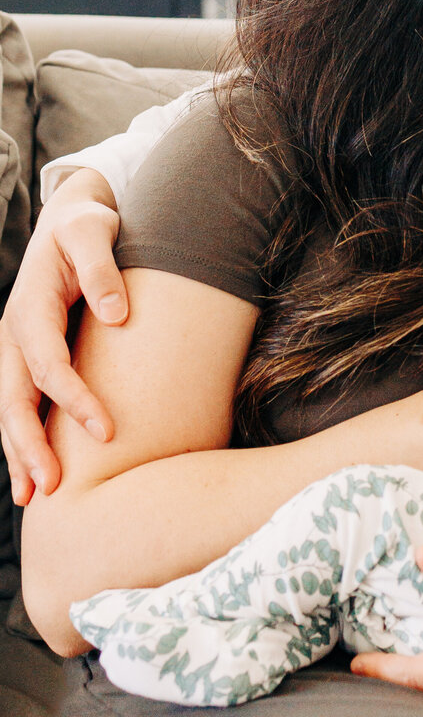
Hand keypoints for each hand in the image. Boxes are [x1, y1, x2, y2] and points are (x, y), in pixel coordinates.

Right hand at [0, 170, 123, 502]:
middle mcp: (15, 334)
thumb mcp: (94, 231)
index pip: (48, 365)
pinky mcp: (29, 359)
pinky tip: (33, 477)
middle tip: (52, 487)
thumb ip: (102, 268)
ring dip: (20, 454)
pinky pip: (22, 405)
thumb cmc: (87, 226)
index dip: (74, 400)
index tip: (106, 430)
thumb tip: (116, 315)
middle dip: (29, 445)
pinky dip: (23, 441)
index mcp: (30, 307)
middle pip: (15, 399)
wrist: (69, 220)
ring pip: (11, 410)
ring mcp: (17, 350)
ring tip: (35, 497)